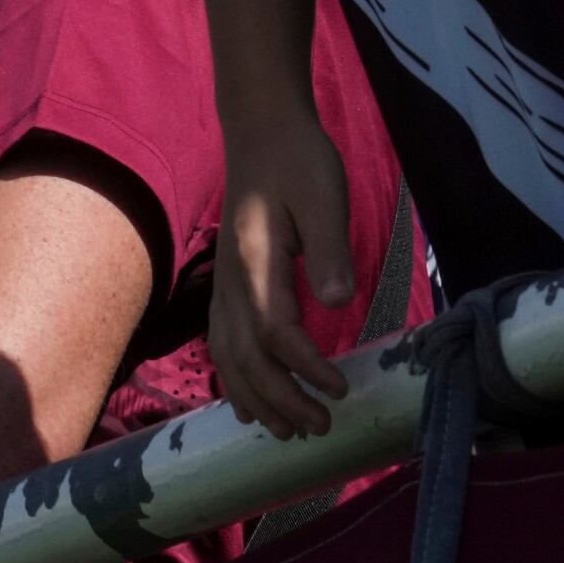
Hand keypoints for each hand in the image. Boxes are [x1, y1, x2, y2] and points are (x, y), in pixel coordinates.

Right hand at [209, 105, 359, 434]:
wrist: (262, 132)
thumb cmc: (299, 163)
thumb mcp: (324, 197)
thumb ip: (329, 249)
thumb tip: (338, 302)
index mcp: (257, 261)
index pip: (275, 331)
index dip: (306, 367)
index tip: (340, 387)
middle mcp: (232, 280)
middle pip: (243, 355)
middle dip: (279, 399)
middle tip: (320, 427)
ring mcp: (225, 283)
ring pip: (226, 354)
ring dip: (254, 397)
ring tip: (287, 430)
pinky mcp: (230, 283)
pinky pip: (223, 341)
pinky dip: (235, 377)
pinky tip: (251, 399)